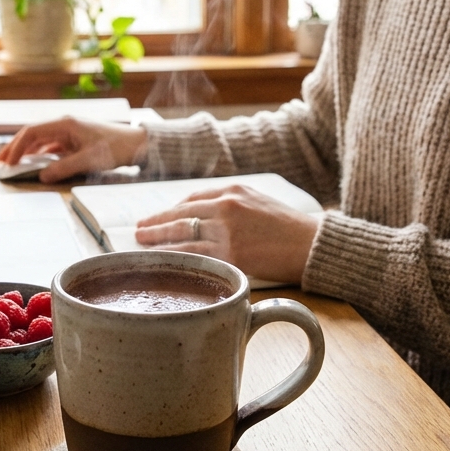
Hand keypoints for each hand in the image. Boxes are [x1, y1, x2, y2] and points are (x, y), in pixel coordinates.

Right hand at [0, 117, 147, 182]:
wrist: (136, 143)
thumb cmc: (116, 148)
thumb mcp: (89, 160)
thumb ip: (64, 168)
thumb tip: (42, 176)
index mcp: (65, 124)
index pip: (32, 132)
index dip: (17, 146)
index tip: (8, 161)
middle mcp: (64, 125)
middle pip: (32, 133)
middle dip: (15, 147)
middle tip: (1, 161)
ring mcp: (68, 132)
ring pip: (40, 140)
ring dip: (26, 150)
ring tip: (13, 162)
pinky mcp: (74, 140)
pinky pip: (51, 145)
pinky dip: (39, 153)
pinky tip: (34, 162)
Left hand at [134, 184, 319, 283]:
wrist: (311, 245)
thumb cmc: (288, 227)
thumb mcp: (258, 201)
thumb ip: (230, 204)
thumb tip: (202, 215)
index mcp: (233, 190)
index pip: (192, 199)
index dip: (170, 210)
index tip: (158, 217)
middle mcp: (226, 207)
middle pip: (180, 214)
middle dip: (156, 223)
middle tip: (138, 229)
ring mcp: (227, 232)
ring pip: (183, 235)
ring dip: (159, 240)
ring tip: (143, 244)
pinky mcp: (232, 255)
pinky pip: (196, 255)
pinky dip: (176, 257)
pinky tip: (164, 260)